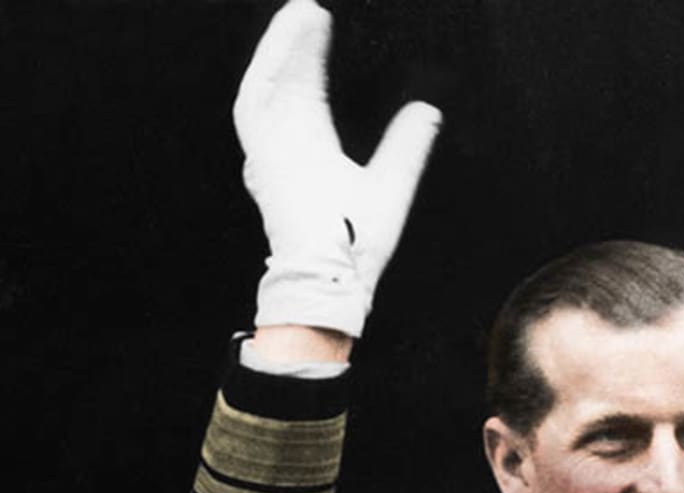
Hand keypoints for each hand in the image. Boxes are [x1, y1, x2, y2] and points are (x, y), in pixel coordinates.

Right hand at [235, 0, 441, 337]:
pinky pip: (256, 100)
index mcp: (310, 153)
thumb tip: (426, 111)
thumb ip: (407, 144)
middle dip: (297, 44)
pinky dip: (270, 64)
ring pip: (268, 84)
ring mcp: (271, 151)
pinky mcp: (263, 155)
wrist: (337, 275)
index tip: (324, 24)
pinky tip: (289, 34)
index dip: (314, 59)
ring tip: (302, 9)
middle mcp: (286, 148)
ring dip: (282, 46)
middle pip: (288, 82)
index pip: (309, 94)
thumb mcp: (393, 181)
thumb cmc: (358, 246)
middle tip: (312, 6)